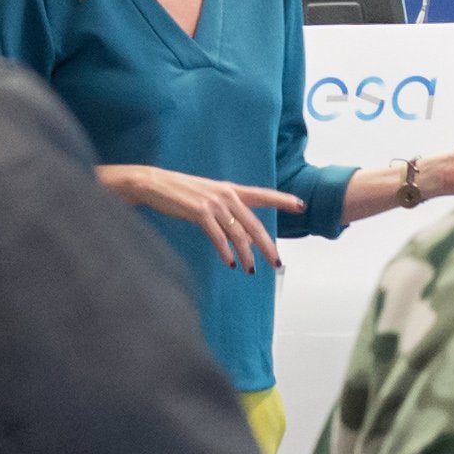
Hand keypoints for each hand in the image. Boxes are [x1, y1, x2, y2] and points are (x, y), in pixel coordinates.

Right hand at [103, 159, 297, 271]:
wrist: (153, 183)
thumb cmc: (179, 192)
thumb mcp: (207, 196)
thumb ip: (226, 210)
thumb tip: (240, 232)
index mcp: (230, 190)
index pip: (262, 195)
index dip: (282, 199)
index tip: (300, 205)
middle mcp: (226, 195)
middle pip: (254, 223)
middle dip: (267, 245)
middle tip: (277, 262)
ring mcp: (213, 203)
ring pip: (238, 233)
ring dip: (246, 254)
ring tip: (250, 270)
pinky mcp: (199, 212)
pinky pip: (218, 236)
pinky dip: (226, 251)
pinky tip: (231, 262)